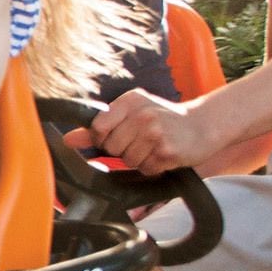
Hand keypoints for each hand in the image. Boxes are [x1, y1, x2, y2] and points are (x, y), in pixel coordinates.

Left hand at [84, 89, 220, 174]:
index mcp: (130, 101)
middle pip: (112, 148)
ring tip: (153, 147)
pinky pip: (146, 169)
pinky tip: (163, 155)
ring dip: (139, 160)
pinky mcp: (168, 152)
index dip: (103, 139)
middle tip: (141, 142)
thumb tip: (68, 139)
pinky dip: (152, 167)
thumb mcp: (132, 113)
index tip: (115, 137)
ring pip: (128, 161)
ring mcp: (156, 134)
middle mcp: (142, 115)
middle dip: (123, 150)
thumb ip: (99, 126)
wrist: (203, 124)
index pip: (98, 128)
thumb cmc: (163, 118)